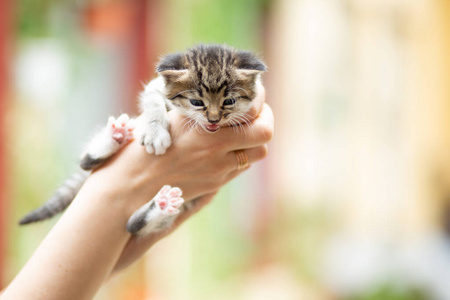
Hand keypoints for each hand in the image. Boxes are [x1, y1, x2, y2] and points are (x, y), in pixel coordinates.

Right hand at [111, 91, 272, 271]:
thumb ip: (197, 107)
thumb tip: (219, 95)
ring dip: (253, 140)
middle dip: (264, 119)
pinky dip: (240, 154)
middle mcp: (216, 149)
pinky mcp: (215, 184)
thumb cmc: (140, 146)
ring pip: (257, 153)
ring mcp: (218, 170)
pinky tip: (223, 148)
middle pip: (265, 133)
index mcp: (204, 126)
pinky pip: (240, 167)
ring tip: (239, 130)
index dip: (258, 98)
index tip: (254, 92)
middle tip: (255, 112)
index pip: (252, 109)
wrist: (129, 188)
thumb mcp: (165, 116)